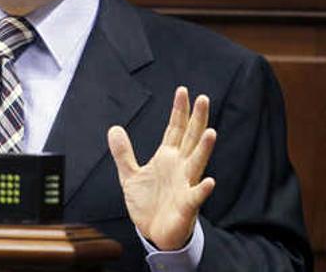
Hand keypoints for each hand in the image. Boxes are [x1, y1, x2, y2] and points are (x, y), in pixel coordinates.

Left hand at [107, 86, 216, 250]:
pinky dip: (202, 189)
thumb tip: (114, 128)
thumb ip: (123, 153)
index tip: (182, 91)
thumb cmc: (148, 204)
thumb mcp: (130, 175)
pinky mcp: (187, 205)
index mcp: (167, 158)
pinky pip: (195, 196)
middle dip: (197, 120)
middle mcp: (180, 167)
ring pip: (197, 163)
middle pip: (191, 139)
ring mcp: (185, 185)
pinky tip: (209, 181)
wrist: (155, 233)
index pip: (175, 129)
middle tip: (203, 99)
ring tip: (211, 132)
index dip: (179, 111)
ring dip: (204, 148)